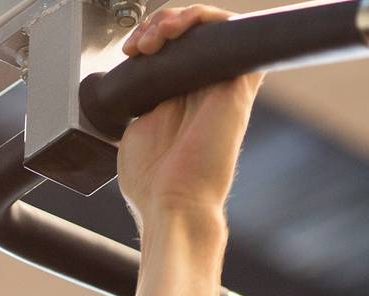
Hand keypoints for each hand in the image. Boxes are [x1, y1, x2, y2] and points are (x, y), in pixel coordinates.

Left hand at [117, 4, 264, 229]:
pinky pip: (229, 29)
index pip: (172, 50)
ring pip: (208, 26)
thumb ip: (141, 104)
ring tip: (152, 39)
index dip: (150, 37)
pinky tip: (175, 31)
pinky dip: (201, 18)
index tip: (129, 53)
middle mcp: (204, 89)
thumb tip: (137, 81)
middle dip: (157, 25)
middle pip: (189, 33)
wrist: (172, 203)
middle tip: (138, 46)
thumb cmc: (153, 185)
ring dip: (175, 19)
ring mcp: (223, 83)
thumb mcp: (135, 132)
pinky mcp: (239, 81)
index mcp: (181, 100)